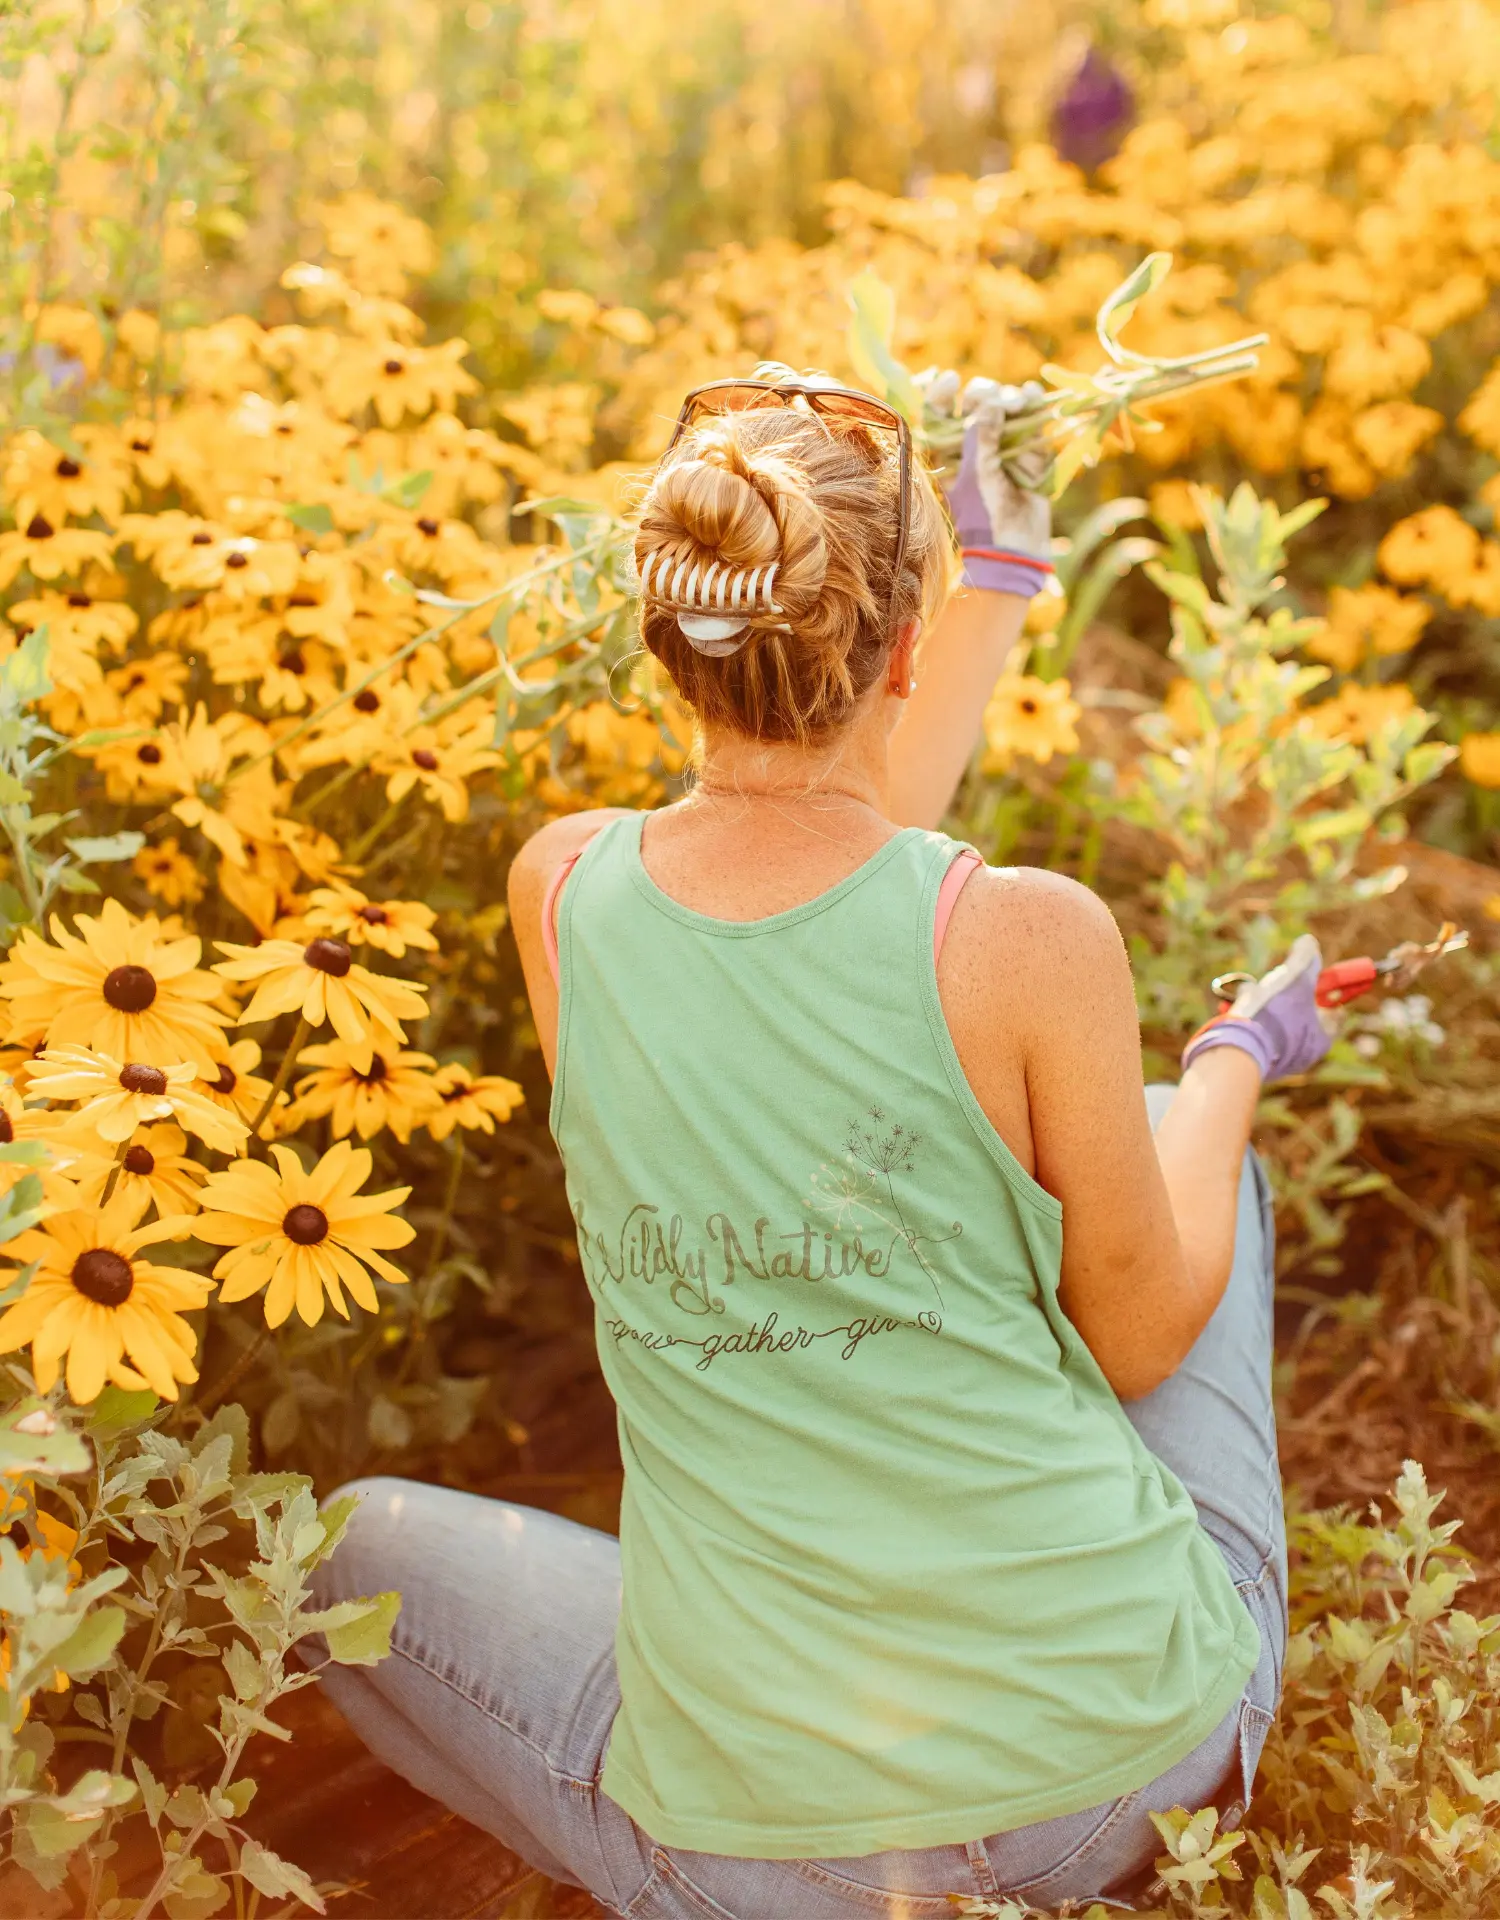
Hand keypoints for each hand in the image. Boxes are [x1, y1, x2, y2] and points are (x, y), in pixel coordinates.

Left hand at [937, 377, 1052, 594]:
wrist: (1013, 543)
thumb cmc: (983, 511)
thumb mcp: (976, 472)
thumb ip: (982, 435)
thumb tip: (992, 402)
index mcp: (948, 448)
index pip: (940, 410)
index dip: (944, 391)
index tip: (953, 381)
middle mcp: (973, 441)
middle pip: (976, 400)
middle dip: (987, 394)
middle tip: (1000, 406)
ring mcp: (1002, 443)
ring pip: (1004, 403)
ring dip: (1011, 397)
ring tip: (1020, 405)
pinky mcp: (1028, 447)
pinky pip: (1030, 414)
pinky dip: (1032, 400)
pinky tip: (1032, 396)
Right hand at [1182, 933, 1333, 1083]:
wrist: (1236, 1049)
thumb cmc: (1273, 1014)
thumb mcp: (1294, 977)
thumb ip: (1305, 957)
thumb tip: (1309, 942)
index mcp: (1321, 1038)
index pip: (1334, 1011)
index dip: (1324, 991)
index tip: (1310, 979)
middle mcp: (1303, 1054)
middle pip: (1301, 1016)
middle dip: (1285, 996)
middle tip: (1272, 984)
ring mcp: (1278, 1061)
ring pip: (1274, 1024)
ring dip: (1261, 1005)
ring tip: (1246, 995)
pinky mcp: (1254, 1062)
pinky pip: (1255, 1035)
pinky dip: (1247, 1020)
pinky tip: (1232, 1011)